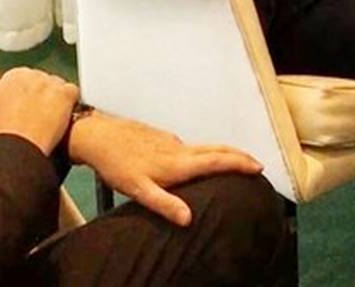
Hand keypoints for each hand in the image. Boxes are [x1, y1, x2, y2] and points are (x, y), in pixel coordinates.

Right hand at [0, 61, 77, 155]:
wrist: (18, 146)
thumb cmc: (0, 127)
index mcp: (14, 74)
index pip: (24, 77)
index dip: (24, 93)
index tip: (23, 107)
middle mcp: (34, 75)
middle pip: (41, 80)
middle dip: (40, 94)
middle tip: (35, 114)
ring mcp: (50, 84)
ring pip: (57, 84)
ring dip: (55, 96)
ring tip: (49, 116)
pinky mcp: (65, 95)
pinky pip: (73, 92)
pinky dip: (70, 101)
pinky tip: (63, 114)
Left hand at [68, 112, 261, 226]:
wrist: (96, 135)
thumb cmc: (116, 165)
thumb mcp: (138, 190)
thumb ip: (164, 204)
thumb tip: (189, 219)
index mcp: (177, 162)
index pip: (215, 160)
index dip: (238, 163)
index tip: (258, 167)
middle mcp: (177, 148)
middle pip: (214, 149)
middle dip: (237, 156)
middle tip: (255, 163)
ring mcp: (168, 140)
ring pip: (199, 147)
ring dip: (218, 153)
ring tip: (230, 165)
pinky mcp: (158, 136)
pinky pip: (184, 146)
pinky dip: (197, 152)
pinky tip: (192, 161)